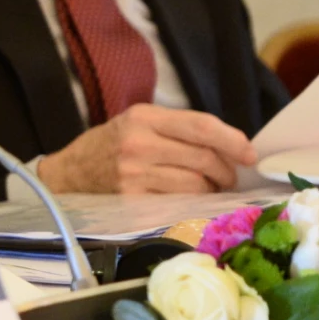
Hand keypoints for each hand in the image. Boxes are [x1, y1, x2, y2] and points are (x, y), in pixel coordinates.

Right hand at [36, 105, 258, 194]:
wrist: (68, 173)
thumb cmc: (110, 144)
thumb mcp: (138, 121)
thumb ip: (179, 128)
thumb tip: (230, 146)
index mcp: (144, 118)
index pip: (201, 127)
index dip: (232, 141)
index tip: (249, 154)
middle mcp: (139, 144)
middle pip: (204, 158)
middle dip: (226, 170)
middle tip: (229, 177)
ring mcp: (134, 174)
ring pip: (195, 183)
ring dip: (212, 188)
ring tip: (210, 187)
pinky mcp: (132, 200)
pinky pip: (178, 202)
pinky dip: (194, 201)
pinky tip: (192, 198)